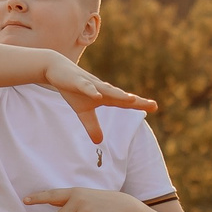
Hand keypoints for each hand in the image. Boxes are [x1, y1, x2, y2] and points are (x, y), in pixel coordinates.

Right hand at [38, 55, 155, 142]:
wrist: (57, 70)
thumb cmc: (73, 89)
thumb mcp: (82, 112)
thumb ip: (92, 126)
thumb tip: (99, 141)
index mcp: (105, 96)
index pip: (124, 102)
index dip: (139, 104)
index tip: (155, 106)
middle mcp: (102, 89)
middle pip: (121, 96)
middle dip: (136, 101)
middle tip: (153, 104)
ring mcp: (90, 84)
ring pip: (107, 90)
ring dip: (119, 95)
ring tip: (131, 99)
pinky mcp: (78, 81)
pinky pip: (86, 87)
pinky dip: (92, 91)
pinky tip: (98, 96)